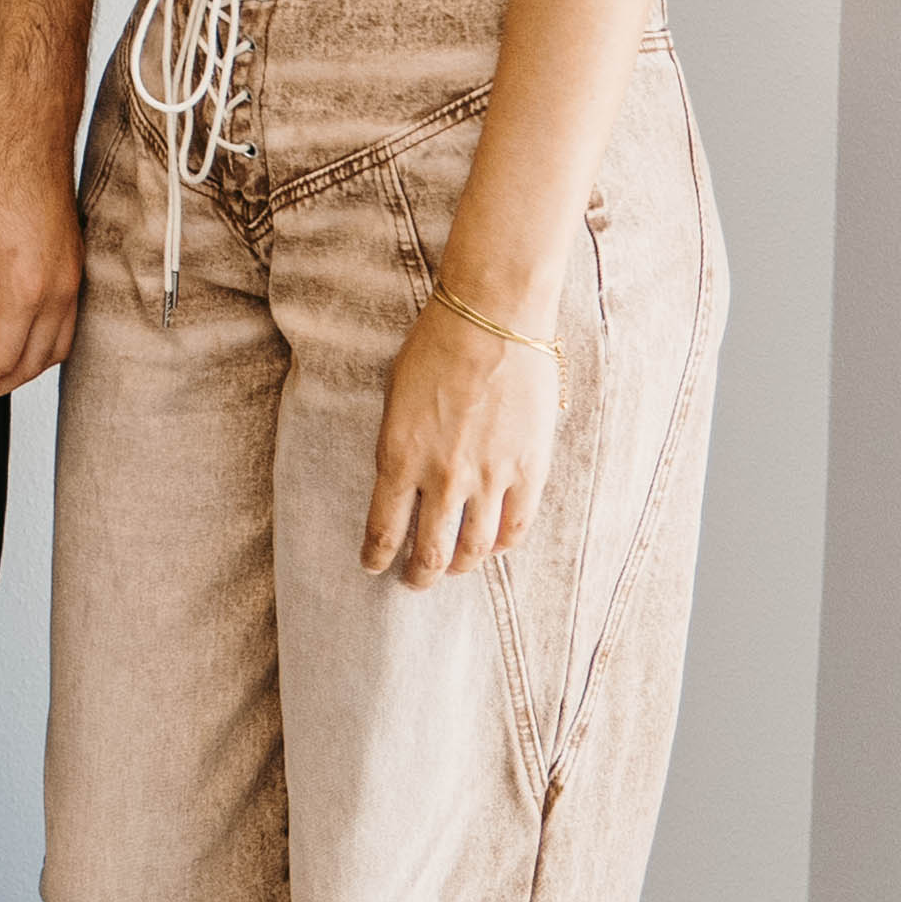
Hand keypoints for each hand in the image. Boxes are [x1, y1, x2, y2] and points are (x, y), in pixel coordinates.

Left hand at [0, 116, 84, 400]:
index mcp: (27, 288)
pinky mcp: (73, 268)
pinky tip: (10, 344)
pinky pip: (63, 329)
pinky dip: (37, 350)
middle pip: (30, 366)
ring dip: (17, 372)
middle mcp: (59, 292)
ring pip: (54, 353)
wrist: (28, 134)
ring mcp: (72, 280)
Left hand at [362, 280, 562, 586]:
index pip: (383, 529)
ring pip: (473, 549)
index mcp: (399, 456)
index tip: (373, 566)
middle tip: (413, 582)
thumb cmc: (436, 347)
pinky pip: (515, 527)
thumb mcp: (396, 398)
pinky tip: (492, 547)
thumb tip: (402, 483)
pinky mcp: (528, 470)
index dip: (377, 556)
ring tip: (452, 569)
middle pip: (428, 553)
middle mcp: (442, 477)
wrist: (492, 319)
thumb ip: (398, 446)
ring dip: (459, 566)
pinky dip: (501, 545)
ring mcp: (488, 477)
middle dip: (417, 576)